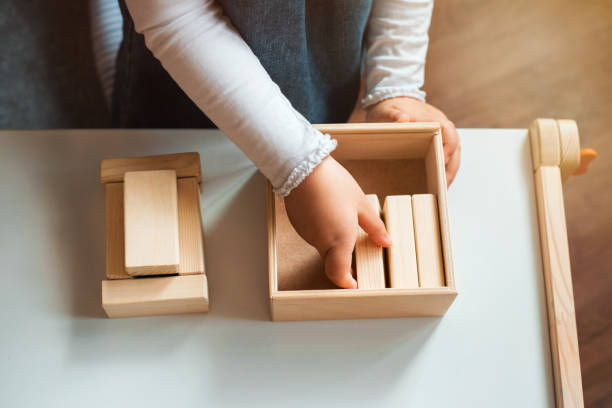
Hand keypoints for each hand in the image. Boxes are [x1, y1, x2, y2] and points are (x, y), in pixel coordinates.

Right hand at [284, 156, 391, 288]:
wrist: (302, 167)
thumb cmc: (333, 183)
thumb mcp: (361, 204)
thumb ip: (374, 227)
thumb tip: (386, 242)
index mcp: (339, 240)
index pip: (339, 274)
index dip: (347, 283)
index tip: (355, 284)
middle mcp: (321, 242)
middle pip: (331, 262)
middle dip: (343, 262)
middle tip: (356, 256)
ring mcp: (307, 234)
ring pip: (322, 248)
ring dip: (333, 244)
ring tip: (343, 225)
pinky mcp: (298, 224)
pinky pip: (313, 235)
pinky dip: (322, 232)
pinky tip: (328, 215)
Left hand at [366, 97, 460, 185]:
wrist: (393, 103)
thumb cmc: (390, 108)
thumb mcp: (387, 111)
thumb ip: (393, 115)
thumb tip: (404, 119)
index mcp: (434, 119)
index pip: (449, 133)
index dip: (449, 148)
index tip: (443, 162)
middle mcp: (443, 127)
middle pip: (455, 149)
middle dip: (451, 168)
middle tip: (444, 186)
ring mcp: (441, 136)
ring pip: (453, 156)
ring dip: (449, 172)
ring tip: (442, 191)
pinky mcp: (437, 144)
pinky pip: (445, 158)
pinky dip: (443, 171)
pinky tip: (437, 184)